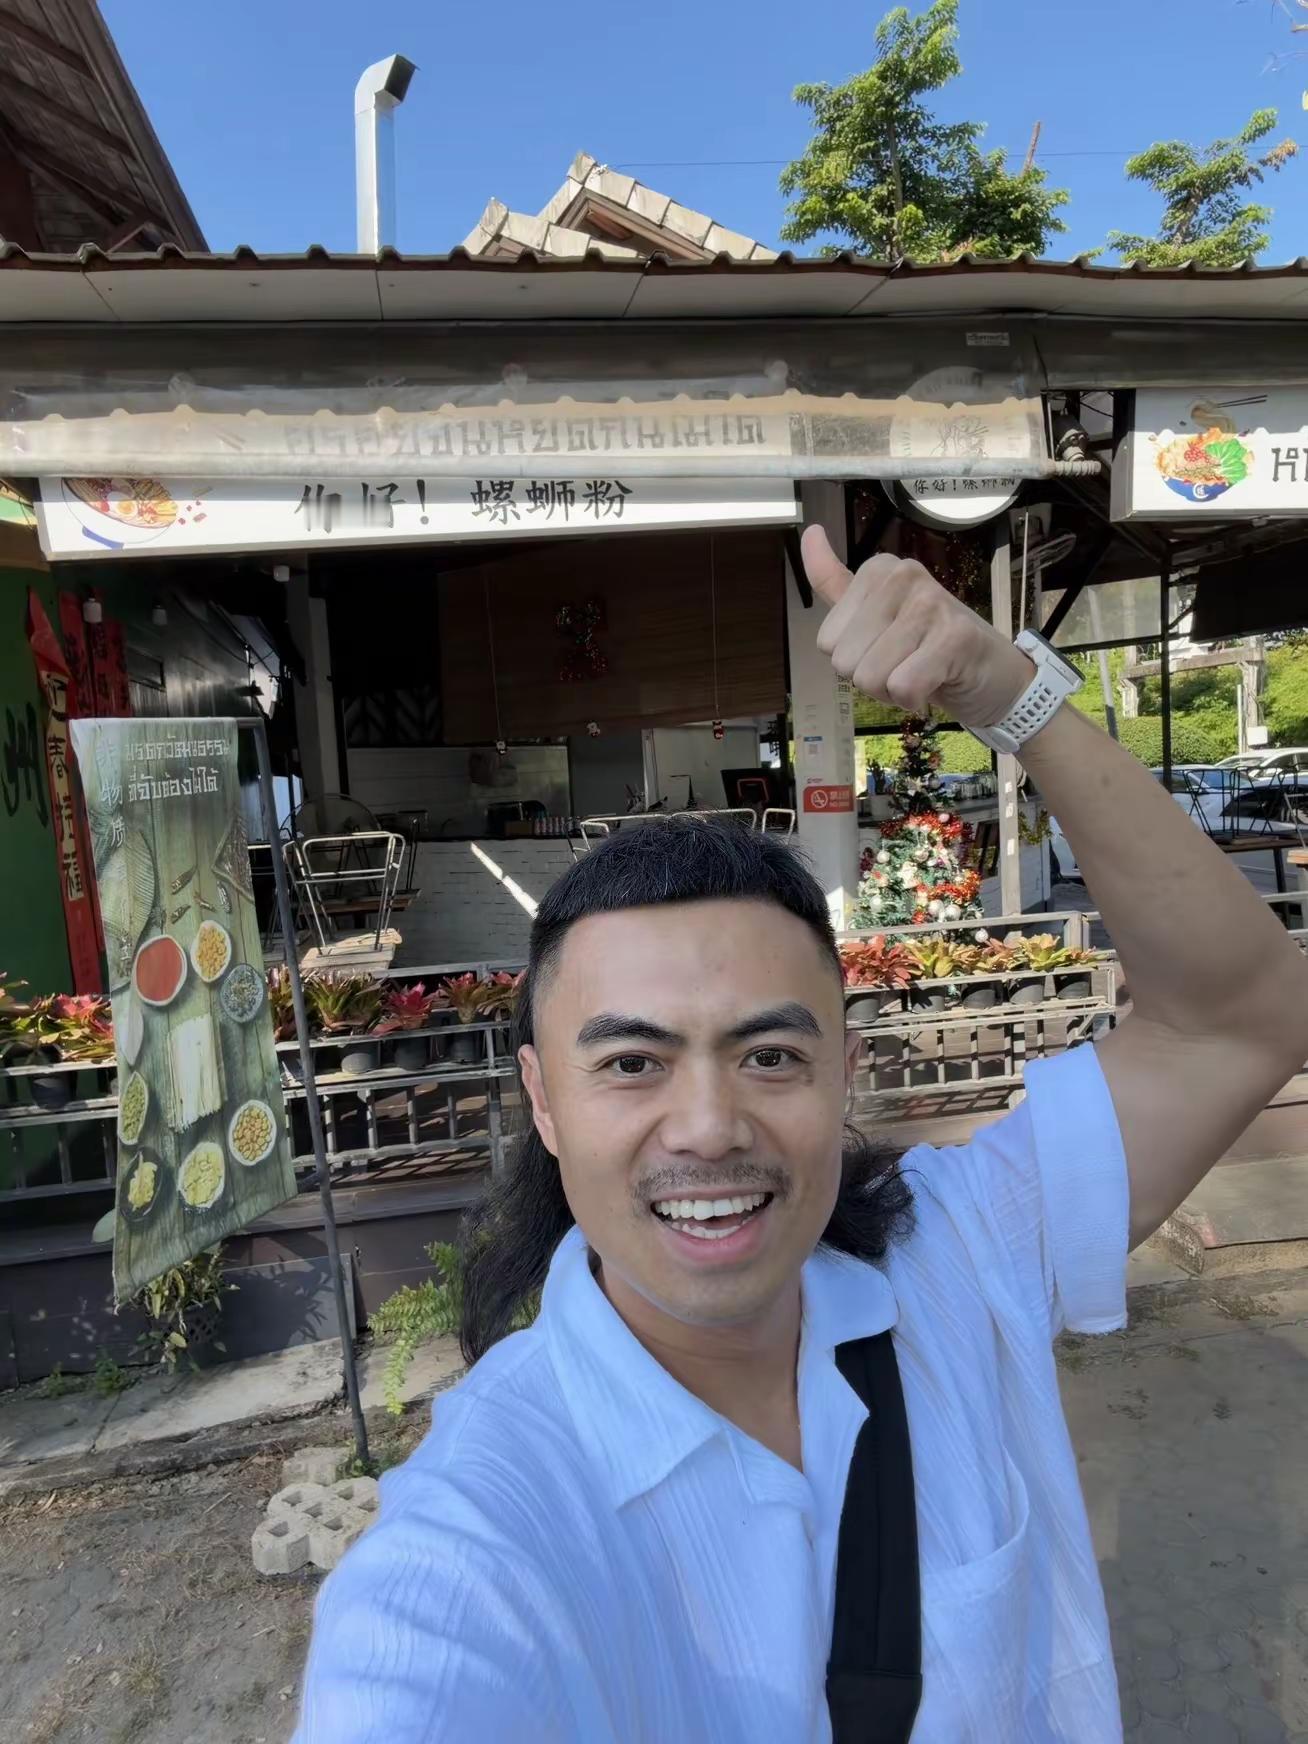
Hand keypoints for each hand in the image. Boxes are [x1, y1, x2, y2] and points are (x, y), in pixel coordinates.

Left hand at [801, 526, 1034, 728]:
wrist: (992, 674)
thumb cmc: (928, 645)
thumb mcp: (875, 613)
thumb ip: (836, 580)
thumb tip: (809, 533)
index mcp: (878, 569)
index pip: (826, 642)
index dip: (853, 659)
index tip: (886, 647)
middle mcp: (903, 575)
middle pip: (843, 662)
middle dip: (871, 678)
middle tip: (906, 663)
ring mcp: (930, 603)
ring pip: (870, 678)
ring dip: (892, 691)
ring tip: (921, 671)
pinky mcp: (954, 636)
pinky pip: (902, 687)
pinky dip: (914, 700)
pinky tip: (935, 683)